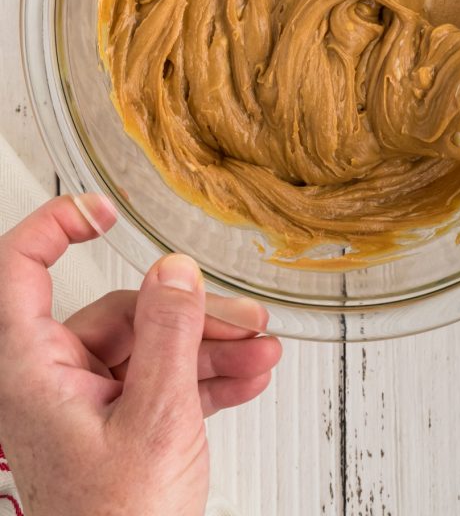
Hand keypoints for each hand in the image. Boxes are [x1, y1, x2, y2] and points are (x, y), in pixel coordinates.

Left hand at [0, 194, 281, 515]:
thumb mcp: (156, 417)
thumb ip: (169, 333)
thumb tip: (175, 270)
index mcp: (32, 369)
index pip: (20, 270)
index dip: (57, 225)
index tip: (102, 210)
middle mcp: (52, 379)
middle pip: (123, 313)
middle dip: (192, 314)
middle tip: (243, 319)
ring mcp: (86, 404)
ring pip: (151, 347)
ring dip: (211, 347)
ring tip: (260, 351)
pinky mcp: (116, 425)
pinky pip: (161, 381)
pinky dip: (204, 377)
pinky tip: (246, 375)